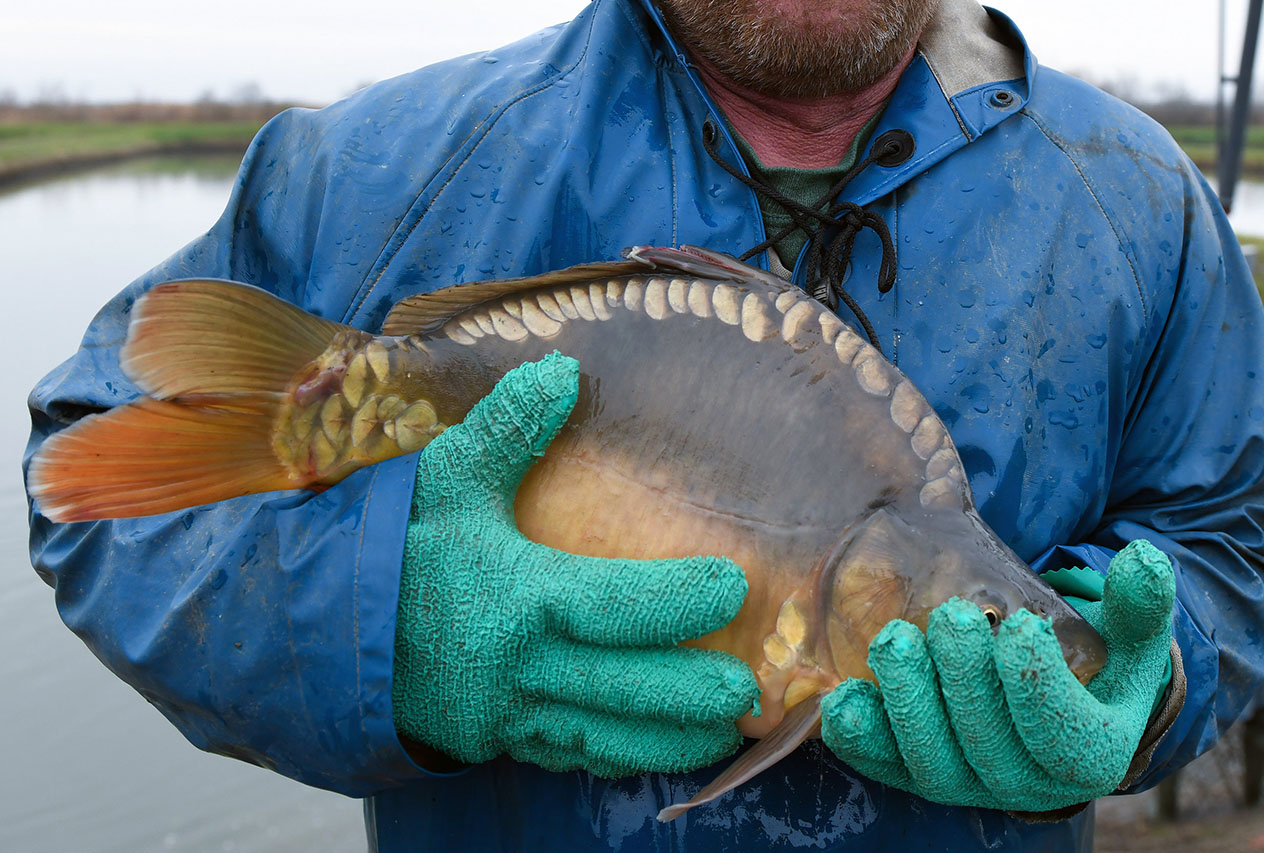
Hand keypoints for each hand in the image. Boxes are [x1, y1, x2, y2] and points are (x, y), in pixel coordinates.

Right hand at [393, 353, 757, 776]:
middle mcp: (521, 666)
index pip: (618, 605)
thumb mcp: (446, 478)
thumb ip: (506, 429)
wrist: (323, 626)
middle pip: (626, 690)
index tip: (734, 586)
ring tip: (723, 735)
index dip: (680, 600)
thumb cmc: (396, 547)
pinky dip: (617, 757)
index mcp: (518, 597)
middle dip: (693, 695)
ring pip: (604, 737)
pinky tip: (654, 749)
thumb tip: (562, 371)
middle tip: (749, 694)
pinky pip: (568, 756)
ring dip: (669, 739)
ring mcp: (509, 713)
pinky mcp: (496, 738)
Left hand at [820, 540, 1175, 812]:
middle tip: (951, 617)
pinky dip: (861, 738)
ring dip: (908, 704)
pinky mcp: (916, 771)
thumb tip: (1143, 561)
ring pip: (933, 764)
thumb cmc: (1095, 662)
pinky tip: (841, 699)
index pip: (1062, 735)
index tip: (1020, 625)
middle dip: (966, 680)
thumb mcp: (1130, 634)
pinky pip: (884, 766)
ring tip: (893, 642)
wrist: (1053, 699)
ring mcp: (967, 781)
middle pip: (990, 748)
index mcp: (1088, 753)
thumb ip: (1140, 604)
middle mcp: (1025, 782)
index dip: (1038, 685)